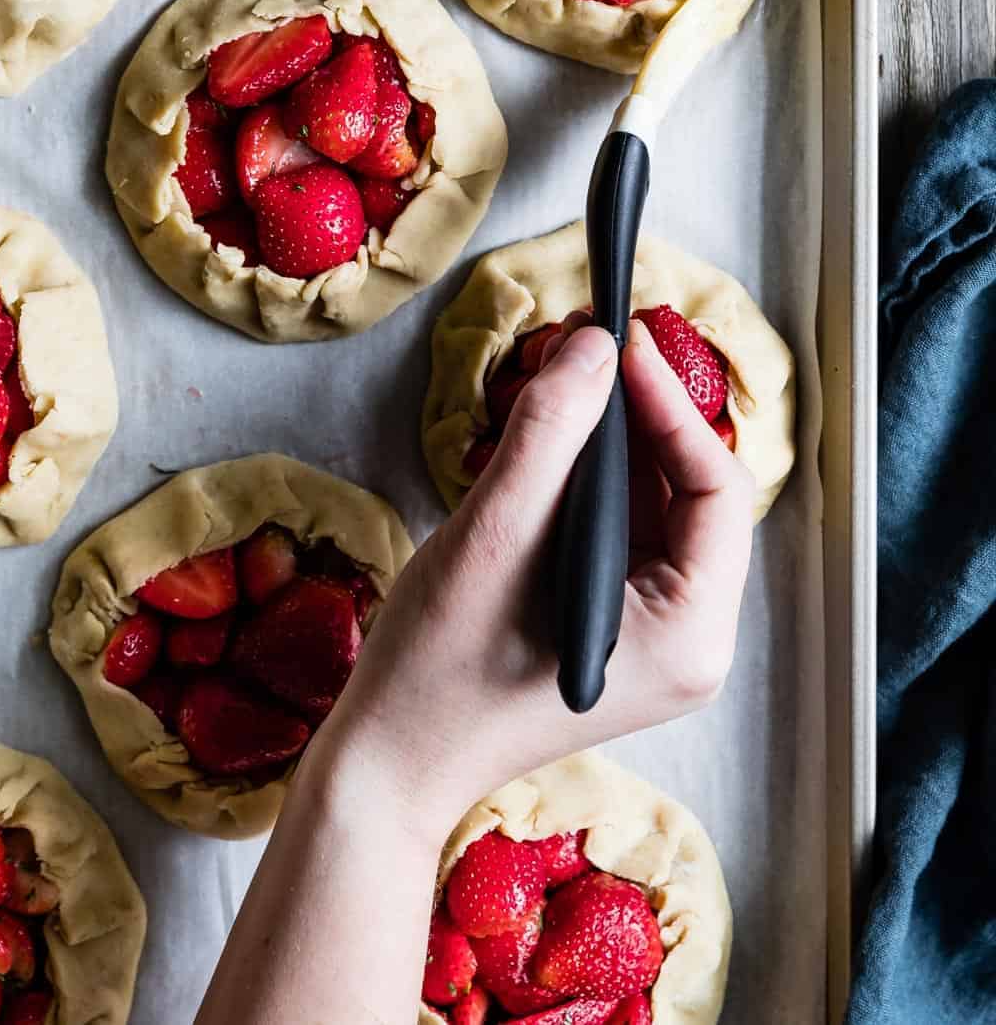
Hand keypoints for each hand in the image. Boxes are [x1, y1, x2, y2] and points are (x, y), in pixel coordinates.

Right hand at [319, 318, 754, 839]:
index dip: (670, 406)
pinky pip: (620, 535)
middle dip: (634, 415)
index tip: (620, 343)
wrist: (388, 760)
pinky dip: (585, 482)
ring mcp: (653, 642)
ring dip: (606, 442)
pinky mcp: (613, 630)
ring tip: (555, 380)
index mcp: (690, 635)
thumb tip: (595, 345)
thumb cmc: (439, 669)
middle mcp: (691, 643)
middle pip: (689, 494)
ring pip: (652, 507)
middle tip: (580, 346)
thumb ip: (552, 432)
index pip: (716, 489)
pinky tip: (543, 441)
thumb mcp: (496, 535)